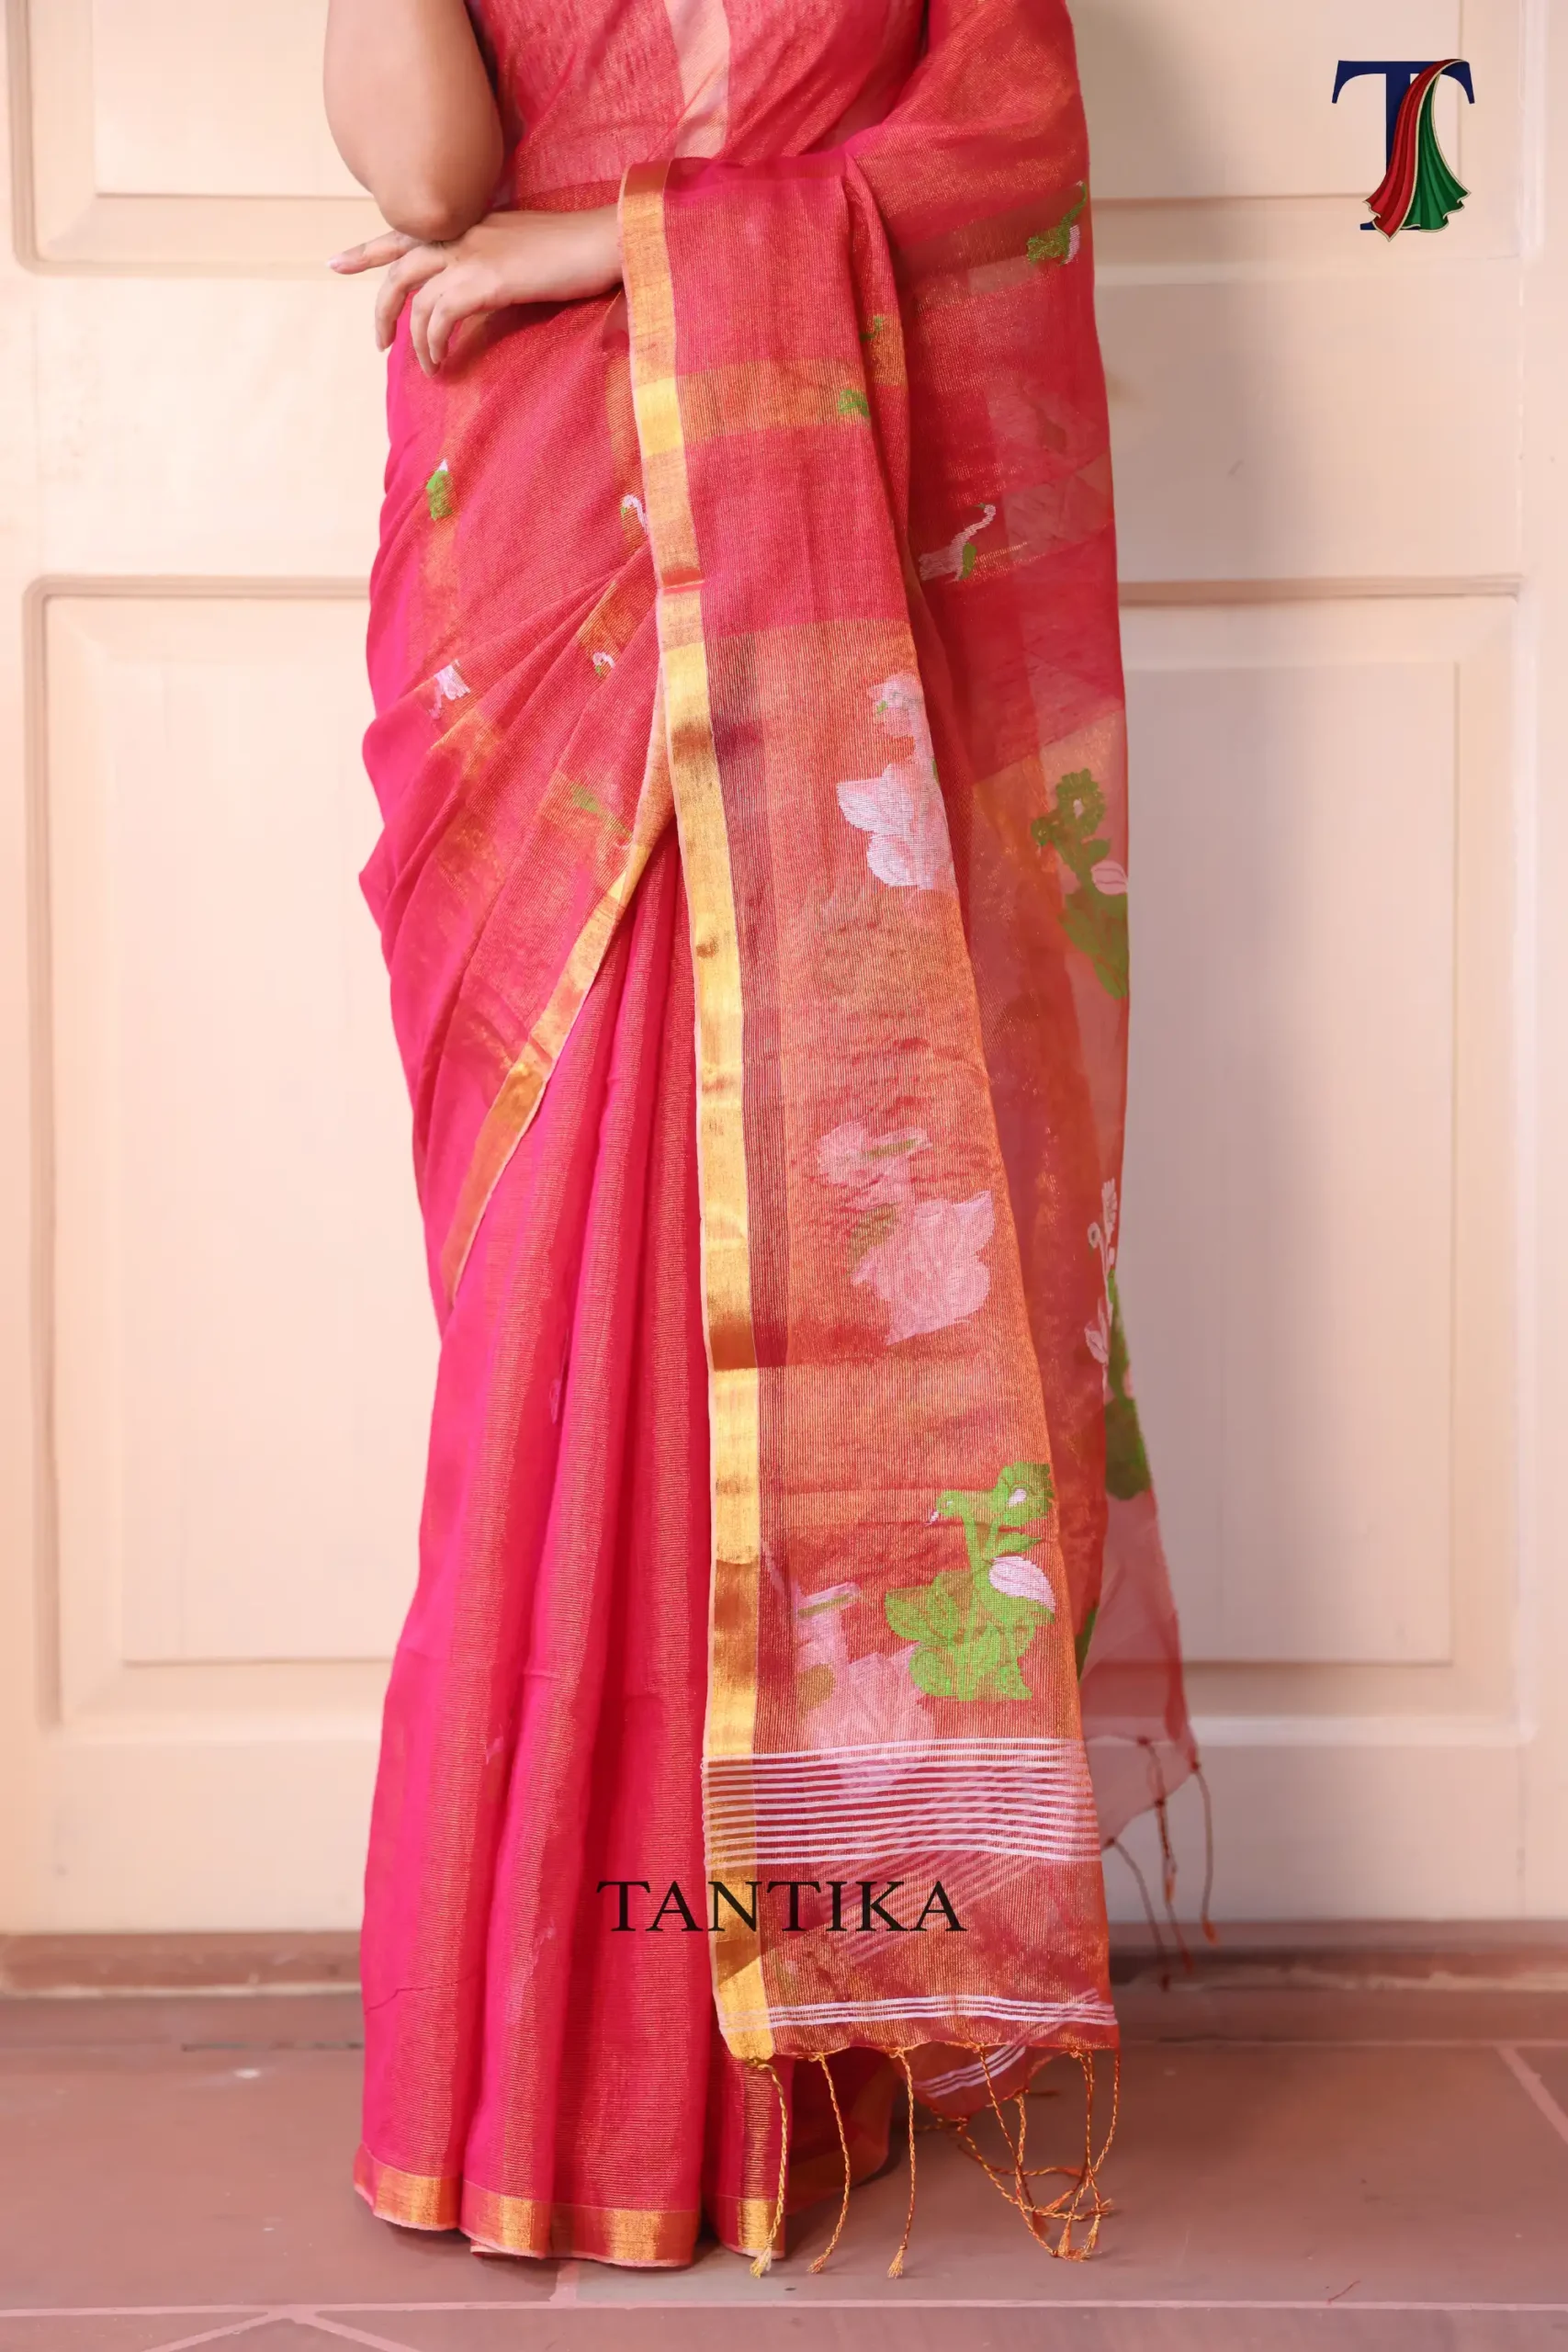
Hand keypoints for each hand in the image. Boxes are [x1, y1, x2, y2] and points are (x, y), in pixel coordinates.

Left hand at [329, 206, 622, 371]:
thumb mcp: (520, 250)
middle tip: (380, 344)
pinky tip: (443, 363)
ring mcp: (472, 252)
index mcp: (467, 221)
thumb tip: (476, 293)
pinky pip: (440, 316)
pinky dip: (435, 344)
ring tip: (427, 368)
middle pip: (397, 265)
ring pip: (416, 297)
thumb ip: (489, 262)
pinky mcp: (487, 279)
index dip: (367, 249)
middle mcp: (462, 231)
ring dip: (414, 339)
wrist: (605, 240)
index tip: (337, 264)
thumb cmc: (574, 250)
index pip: (405, 231)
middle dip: (381, 308)